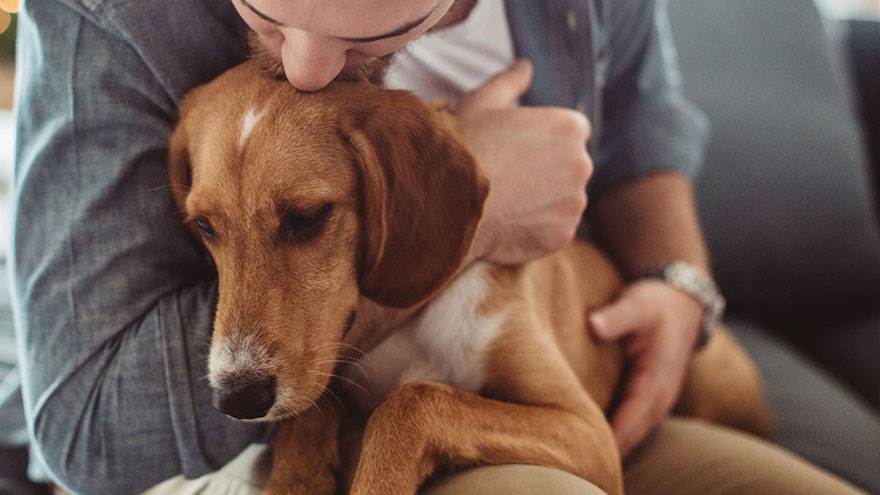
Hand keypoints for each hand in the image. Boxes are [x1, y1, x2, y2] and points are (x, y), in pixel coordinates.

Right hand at [456, 59, 592, 264]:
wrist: (446, 202)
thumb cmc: (462, 148)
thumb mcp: (481, 103)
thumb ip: (510, 82)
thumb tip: (524, 66)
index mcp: (568, 126)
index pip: (571, 131)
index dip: (543, 140)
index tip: (518, 150)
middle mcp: (581, 163)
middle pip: (571, 166)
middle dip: (547, 171)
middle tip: (508, 177)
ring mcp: (574, 203)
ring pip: (565, 200)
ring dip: (544, 200)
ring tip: (506, 201)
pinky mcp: (563, 235)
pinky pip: (555, 230)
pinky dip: (537, 229)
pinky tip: (508, 222)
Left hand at [589, 280, 703, 456]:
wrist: (682, 301)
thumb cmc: (656, 304)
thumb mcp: (636, 305)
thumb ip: (615, 317)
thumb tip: (593, 325)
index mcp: (655, 380)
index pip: (630, 420)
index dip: (611, 439)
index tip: (587, 454)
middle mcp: (660, 397)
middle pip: (633, 436)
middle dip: (610, 452)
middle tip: (575, 463)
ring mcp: (658, 400)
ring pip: (635, 434)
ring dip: (614, 447)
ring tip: (582, 460)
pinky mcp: (650, 397)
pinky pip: (634, 424)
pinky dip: (618, 435)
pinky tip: (595, 441)